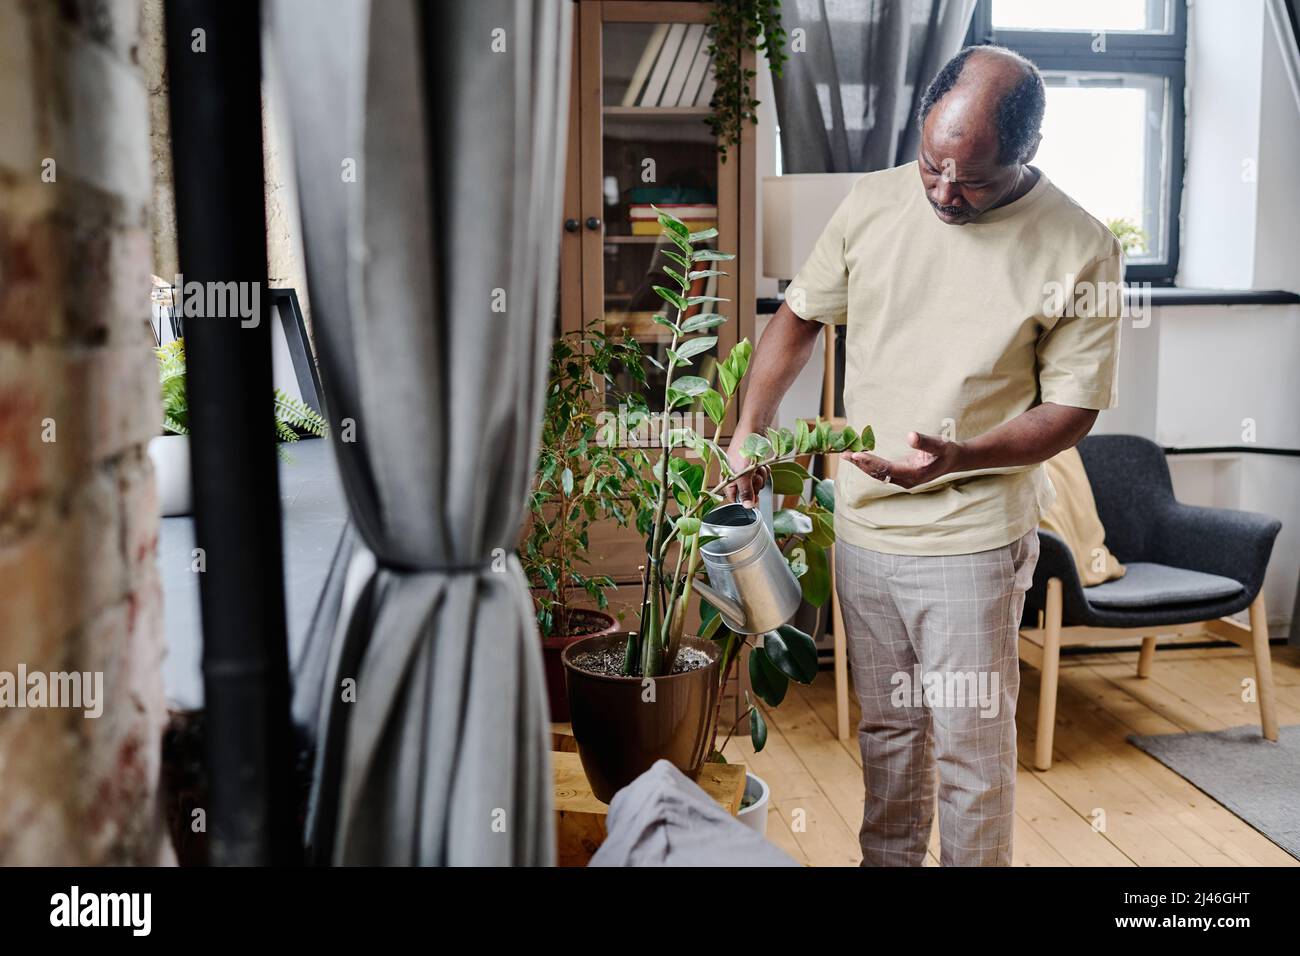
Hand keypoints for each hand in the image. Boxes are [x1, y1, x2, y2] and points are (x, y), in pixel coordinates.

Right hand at [724, 434, 768, 506]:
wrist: (753, 430)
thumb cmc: (742, 449)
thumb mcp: (743, 475)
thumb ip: (746, 492)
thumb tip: (748, 506)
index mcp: (726, 480)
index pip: (735, 499)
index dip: (745, 500)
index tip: (752, 499)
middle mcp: (735, 477)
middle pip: (749, 493)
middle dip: (755, 485)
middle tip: (754, 476)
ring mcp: (746, 472)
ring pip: (758, 484)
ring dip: (761, 476)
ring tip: (757, 467)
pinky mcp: (755, 466)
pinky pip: (763, 475)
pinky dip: (765, 471)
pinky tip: (762, 464)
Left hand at [842, 431, 961, 489]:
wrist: (953, 460)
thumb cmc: (947, 452)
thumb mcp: (940, 445)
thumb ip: (925, 441)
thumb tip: (910, 436)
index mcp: (914, 475)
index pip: (887, 470)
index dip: (871, 463)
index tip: (857, 455)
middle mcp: (906, 481)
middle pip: (879, 474)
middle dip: (861, 465)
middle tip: (844, 455)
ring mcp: (902, 480)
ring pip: (878, 474)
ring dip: (862, 466)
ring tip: (845, 455)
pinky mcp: (900, 475)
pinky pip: (881, 471)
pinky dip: (869, 465)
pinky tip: (858, 457)